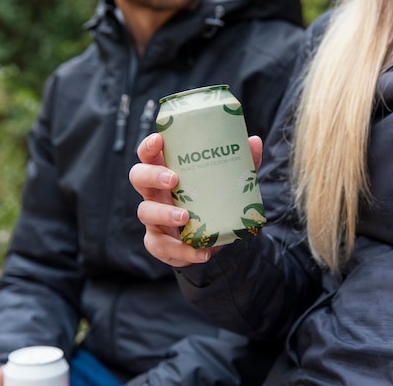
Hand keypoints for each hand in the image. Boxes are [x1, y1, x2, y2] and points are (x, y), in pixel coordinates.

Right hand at [129, 133, 262, 266]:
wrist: (214, 240)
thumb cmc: (213, 202)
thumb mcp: (228, 182)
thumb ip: (241, 163)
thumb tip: (255, 141)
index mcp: (166, 172)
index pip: (148, 154)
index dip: (148, 147)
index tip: (159, 140)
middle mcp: (155, 193)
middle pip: (138, 177)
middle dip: (152, 175)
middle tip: (173, 179)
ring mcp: (154, 218)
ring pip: (145, 211)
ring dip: (164, 213)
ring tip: (185, 217)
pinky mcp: (160, 243)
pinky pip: (163, 246)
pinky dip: (183, 251)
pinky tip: (202, 253)